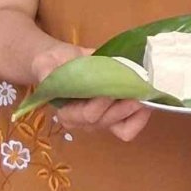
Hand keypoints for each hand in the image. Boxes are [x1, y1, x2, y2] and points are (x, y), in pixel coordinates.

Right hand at [29, 43, 151, 142]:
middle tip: (135, 88)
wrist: (63, 62)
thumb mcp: (45, 64)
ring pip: (120, 127)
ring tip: (142, 94)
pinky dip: (140, 118)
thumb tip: (51, 75)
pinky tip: (146, 103)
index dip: (100, 104)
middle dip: (122, 106)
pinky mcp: (116, 117)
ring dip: (133, 112)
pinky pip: (130, 128)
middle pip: (106, 121)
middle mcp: (84, 123)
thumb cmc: (54, 64)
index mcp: (67, 113)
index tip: (110, 88)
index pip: (86, 116)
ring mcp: (102, 121)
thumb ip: (47, 73)